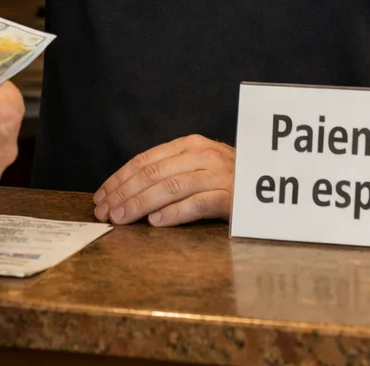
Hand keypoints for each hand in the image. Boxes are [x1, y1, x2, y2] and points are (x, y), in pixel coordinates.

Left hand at [93, 135, 235, 227]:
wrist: (268, 180)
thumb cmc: (227, 178)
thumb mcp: (196, 165)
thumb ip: (167, 172)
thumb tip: (126, 191)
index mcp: (189, 145)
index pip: (145, 160)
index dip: (119, 178)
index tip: (101, 196)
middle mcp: (202, 155)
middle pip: (153, 174)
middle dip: (124, 193)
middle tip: (105, 212)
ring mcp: (217, 175)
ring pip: (171, 187)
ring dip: (141, 204)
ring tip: (122, 218)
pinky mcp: (231, 197)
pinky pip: (198, 204)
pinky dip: (174, 213)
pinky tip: (156, 223)